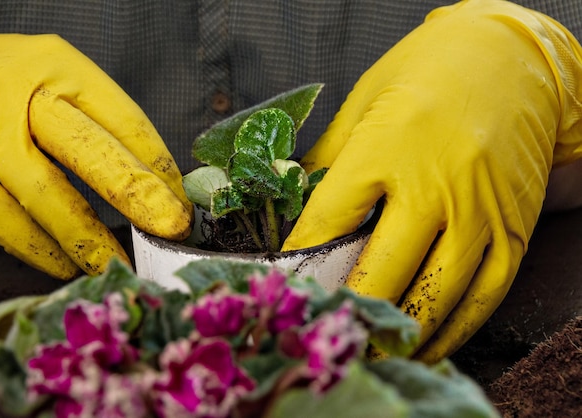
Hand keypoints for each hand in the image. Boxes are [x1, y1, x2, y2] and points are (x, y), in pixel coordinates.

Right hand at [0, 26, 191, 278]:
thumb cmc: (8, 87)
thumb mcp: (57, 84)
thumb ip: (102, 126)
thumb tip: (159, 187)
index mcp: (58, 67)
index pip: (122, 118)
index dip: (157, 165)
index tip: (181, 203)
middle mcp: (18, 95)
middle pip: (87, 148)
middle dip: (136, 193)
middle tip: (171, 227)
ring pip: (42, 192)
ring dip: (87, 237)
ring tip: (120, 264)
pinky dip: (36, 247)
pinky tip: (64, 264)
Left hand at [283, 0, 581, 361]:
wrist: (512, 57)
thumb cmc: (428, 74)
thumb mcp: (364, 101)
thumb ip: (328, 159)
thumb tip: (294, 201)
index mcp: (386, 147)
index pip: (328, 221)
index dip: (301, 261)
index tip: (286, 284)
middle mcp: (434, 185)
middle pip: (379, 271)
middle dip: (347, 309)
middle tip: (324, 333)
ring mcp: (478, 213)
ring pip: (433, 296)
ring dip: (397, 333)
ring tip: (368, 352)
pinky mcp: (512, 230)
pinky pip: (483, 296)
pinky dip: (452, 330)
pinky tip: (424, 343)